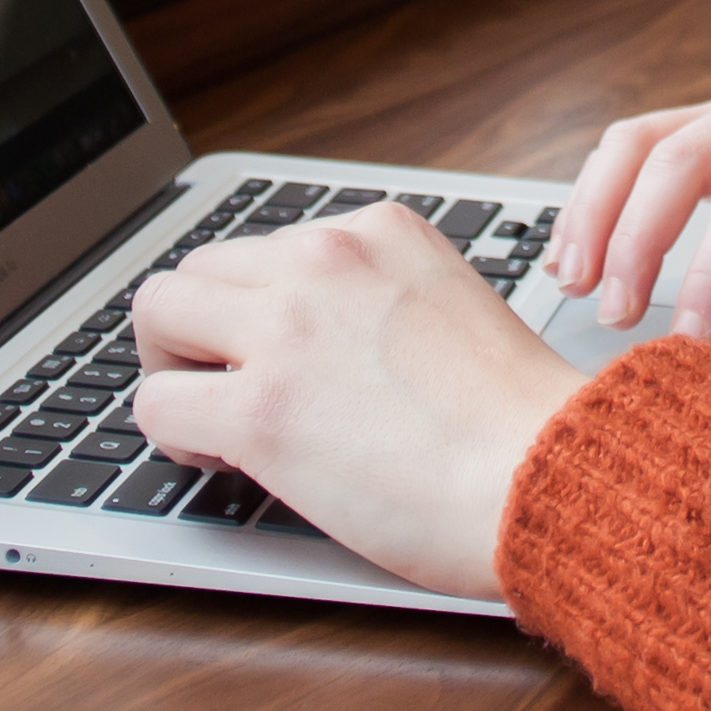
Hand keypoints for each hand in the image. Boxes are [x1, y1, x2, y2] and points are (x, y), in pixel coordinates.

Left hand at [129, 203, 584, 601]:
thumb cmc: (520, 424)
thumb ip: (377, 300)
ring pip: (158, 313)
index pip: (269, 246)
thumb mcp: (450, 307)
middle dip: (200, 328)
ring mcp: (287, 330)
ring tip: (206, 417)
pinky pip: (157, 405)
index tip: (271, 349)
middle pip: (200, 268)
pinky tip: (218, 461)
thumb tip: (319, 339)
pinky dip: (172, 437)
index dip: (258, 307)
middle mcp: (325, 260)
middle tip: (222, 383)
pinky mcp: (259, 410)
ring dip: (173, 366)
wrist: (553, 479)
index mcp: (379, 231)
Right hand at [550, 71, 710, 412]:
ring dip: (596, 212)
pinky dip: (597, 198)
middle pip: (678, 157)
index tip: (691, 343)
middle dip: (635, 240)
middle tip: (615, 315)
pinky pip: (633, 146)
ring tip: (572, 283)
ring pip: (638, 140)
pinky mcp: (706, 121)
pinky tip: (574, 252)